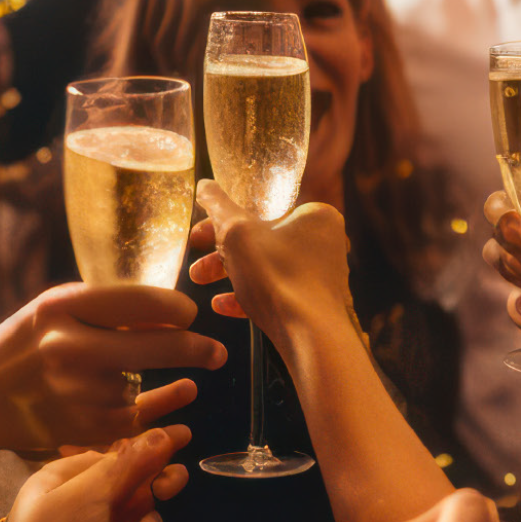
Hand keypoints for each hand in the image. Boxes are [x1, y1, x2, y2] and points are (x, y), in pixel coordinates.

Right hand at [0, 282, 225, 452]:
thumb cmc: (21, 344)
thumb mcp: (54, 307)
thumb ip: (106, 306)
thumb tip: (170, 310)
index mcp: (62, 306)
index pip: (142, 300)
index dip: (177, 308)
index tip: (190, 313)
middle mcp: (70, 347)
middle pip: (158, 345)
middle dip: (197, 349)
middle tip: (217, 352)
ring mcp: (76, 392)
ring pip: (144, 384)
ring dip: (160, 382)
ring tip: (174, 381)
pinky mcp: (82, 428)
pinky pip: (136, 418)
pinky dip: (153, 410)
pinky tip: (171, 402)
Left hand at [0, 426, 190, 521]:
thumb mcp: (89, 496)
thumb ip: (128, 464)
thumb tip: (163, 433)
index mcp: (58, 480)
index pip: (109, 455)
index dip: (144, 448)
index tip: (182, 441)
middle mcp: (69, 508)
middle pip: (123, 488)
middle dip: (148, 490)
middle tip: (172, 488)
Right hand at [188, 180, 354, 348]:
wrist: (310, 336)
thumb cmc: (278, 277)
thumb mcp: (238, 233)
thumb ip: (218, 206)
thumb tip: (205, 185)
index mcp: (316, 216)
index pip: (262, 210)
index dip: (224, 221)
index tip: (200, 234)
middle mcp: (324, 243)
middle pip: (262, 240)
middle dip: (222, 252)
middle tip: (196, 261)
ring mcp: (321, 276)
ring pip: (266, 268)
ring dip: (230, 274)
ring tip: (200, 283)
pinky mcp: (313, 304)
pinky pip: (276, 293)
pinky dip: (249, 296)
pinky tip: (222, 305)